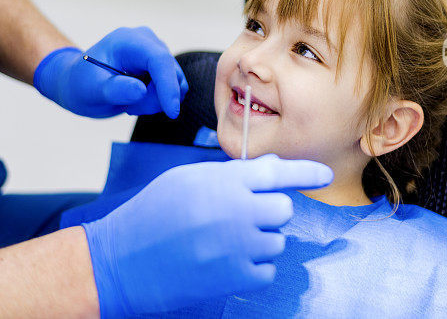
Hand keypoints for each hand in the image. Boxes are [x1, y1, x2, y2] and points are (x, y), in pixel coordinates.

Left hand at [33, 27, 187, 118]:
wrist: (79, 83)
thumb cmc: (81, 84)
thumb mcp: (91, 91)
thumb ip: (115, 90)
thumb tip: (140, 91)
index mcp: (127, 40)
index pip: (158, 59)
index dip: (168, 85)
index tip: (172, 112)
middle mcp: (146, 41)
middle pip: (170, 72)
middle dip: (155, 98)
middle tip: (129, 108)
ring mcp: (156, 51)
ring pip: (175, 81)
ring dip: (156, 100)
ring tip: (130, 103)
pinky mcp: (162, 65)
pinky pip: (174, 86)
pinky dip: (159, 99)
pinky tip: (138, 100)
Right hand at [83, 154, 333, 315]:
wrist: (122, 260)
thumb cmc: (152, 213)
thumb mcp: (188, 178)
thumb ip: (231, 174)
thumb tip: (269, 168)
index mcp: (224, 181)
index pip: (278, 171)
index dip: (306, 172)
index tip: (324, 174)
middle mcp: (237, 210)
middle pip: (284, 210)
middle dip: (270, 213)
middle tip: (244, 217)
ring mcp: (238, 247)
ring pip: (276, 242)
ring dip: (259, 242)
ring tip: (223, 242)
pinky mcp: (235, 278)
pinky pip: (266, 271)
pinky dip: (252, 269)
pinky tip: (223, 262)